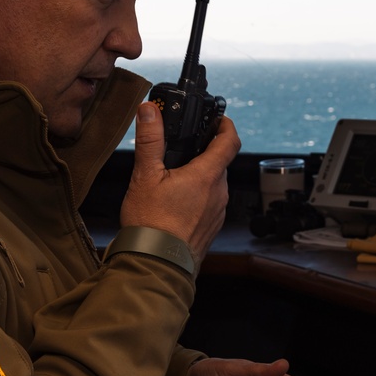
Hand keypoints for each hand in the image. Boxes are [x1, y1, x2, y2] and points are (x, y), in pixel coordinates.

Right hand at [120, 103, 240, 259]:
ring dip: (199, 178)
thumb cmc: (151, 223)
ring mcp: (218, 212)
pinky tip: (175, 205)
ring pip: (213, 185)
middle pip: (218, 163)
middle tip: (180, 151)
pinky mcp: (212, 228)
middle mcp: (219, 192)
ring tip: (172, 180)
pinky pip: (209, 205)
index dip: (226, 126)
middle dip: (202, 154)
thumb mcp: (145, 176)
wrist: (156, 265)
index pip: (230, 141)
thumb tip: (150, 110)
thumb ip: (150, 140)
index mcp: (208, 175)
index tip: (219, 119)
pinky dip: (197, 198)